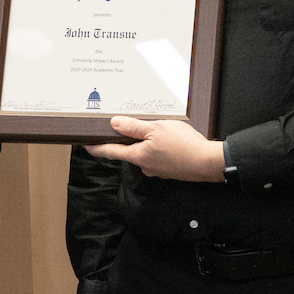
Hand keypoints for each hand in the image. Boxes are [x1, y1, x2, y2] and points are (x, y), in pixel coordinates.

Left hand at [84, 116, 225, 181]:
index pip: (110, 152)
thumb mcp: (156, 128)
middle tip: (131, 124)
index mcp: (138, 156)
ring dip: (147, 141)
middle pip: (129, 150)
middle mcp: (145, 166)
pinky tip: (170, 139)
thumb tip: (114, 124)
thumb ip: (133, 127)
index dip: (95, 147)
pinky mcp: (169, 169)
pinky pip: (158, 155)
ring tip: (159, 128)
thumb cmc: (184, 145)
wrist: (208, 162)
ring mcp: (157, 169)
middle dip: (130, 138)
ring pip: (145, 152)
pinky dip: (160, 147)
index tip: (84, 144)